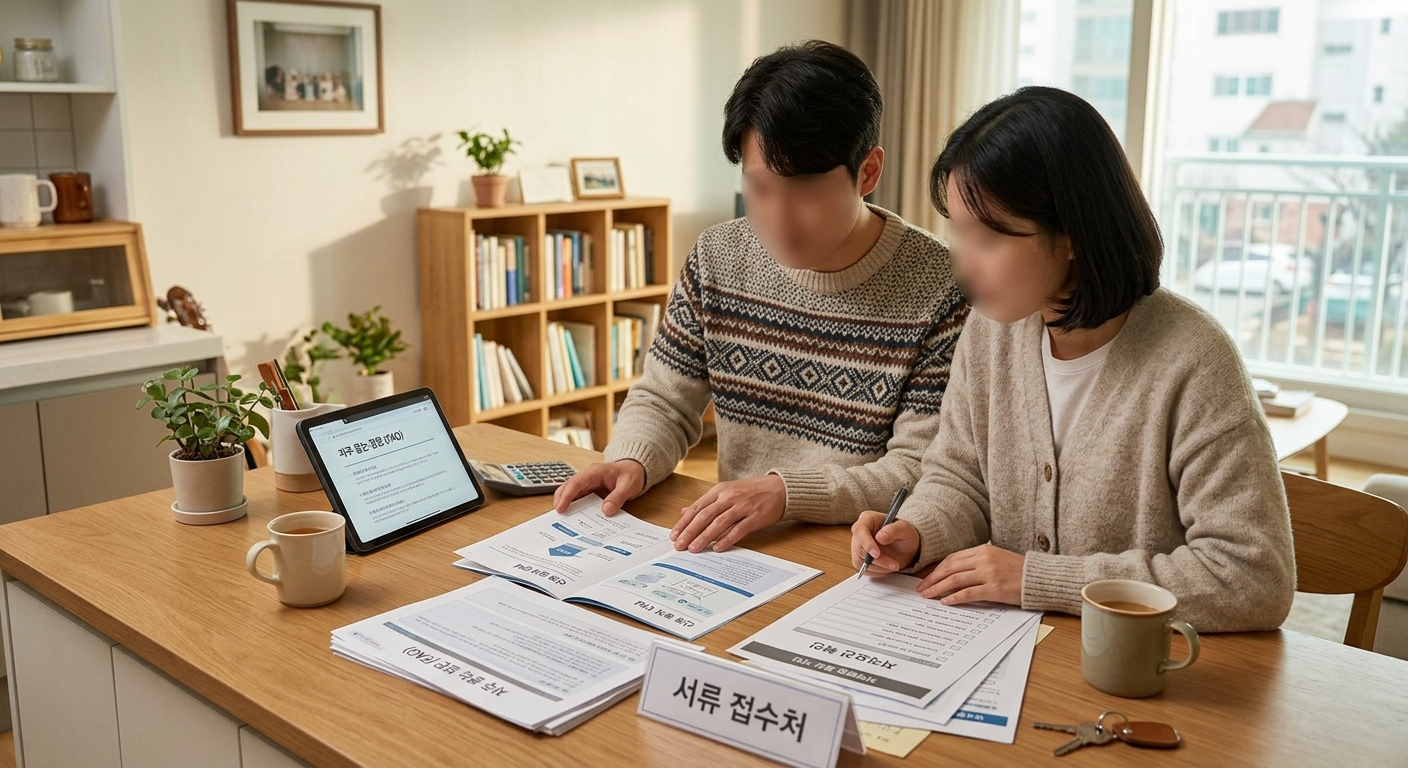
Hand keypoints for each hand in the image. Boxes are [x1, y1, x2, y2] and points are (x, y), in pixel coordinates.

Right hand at [552, 459, 644, 515]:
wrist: (634, 470)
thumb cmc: (630, 474)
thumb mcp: (628, 485)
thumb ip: (617, 497)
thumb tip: (606, 510)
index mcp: (593, 472)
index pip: (575, 483)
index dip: (566, 496)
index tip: (560, 509)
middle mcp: (586, 477)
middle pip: (567, 488)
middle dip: (559, 501)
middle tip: (557, 519)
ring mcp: (586, 484)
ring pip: (569, 494)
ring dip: (565, 505)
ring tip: (563, 521)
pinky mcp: (588, 492)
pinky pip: (577, 499)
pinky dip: (574, 508)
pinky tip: (574, 519)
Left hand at [670, 474, 786, 552]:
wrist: (780, 489)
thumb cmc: (752, 492)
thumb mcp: (727, 492)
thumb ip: (707, 503)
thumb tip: (685, 512)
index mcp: (720, 490)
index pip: (697, 508)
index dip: (684, 523)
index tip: (674, 535)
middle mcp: (729, 497)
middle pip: (705, 516)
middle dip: (690, 532)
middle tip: (679, 545)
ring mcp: (743, 507)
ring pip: (718, 523)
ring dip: (704, 537)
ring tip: (693, 549)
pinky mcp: (755, 517)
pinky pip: (738, 530)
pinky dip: (726, 539)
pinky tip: (717, 548)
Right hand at [850, 510, 919, 574]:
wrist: (906, 547)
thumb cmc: (905, 534)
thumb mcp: (904, 529)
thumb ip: (893, 530)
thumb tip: (880, 537)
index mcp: (868, 519)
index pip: (859, 530)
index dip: (866, 542)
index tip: (877, 553)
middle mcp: (860, 532)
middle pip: (859, 548)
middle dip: (877, 560)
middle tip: (894, 565)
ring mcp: (858, 546)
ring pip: (860, 561)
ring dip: (879, 567)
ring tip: (894, 566)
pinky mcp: (860, 559)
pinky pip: (863, 569)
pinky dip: (877, 572)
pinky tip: (887, 568)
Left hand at [916, 544, 1024, 605]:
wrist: (1040, 578)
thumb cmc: (1019, 570)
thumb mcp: (997, 557)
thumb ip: (979, 561)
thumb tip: (957, 571)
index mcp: (983, 550)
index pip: (953, 558)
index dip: (938, 569)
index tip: (928, 577)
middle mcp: (984, 559)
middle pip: (950, 569)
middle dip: (933, 579)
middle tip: (921, 588)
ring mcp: (989, 574)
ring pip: (955, 580)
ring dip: (938, 588)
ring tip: (928, 595)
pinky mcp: (994, 589)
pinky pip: (968, 593)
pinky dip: (954, 598)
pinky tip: (945, 602)